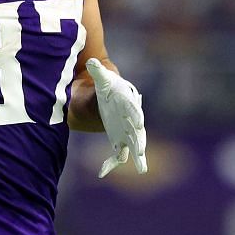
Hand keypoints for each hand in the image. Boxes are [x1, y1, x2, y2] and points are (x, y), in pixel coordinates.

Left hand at [87, 57, 146, 177]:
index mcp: (129, 104)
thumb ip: (98, 72)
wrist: (112, 97)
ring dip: (137, 157)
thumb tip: (91, 62)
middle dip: (140, 142)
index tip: (139, 123)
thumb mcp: (103, 79)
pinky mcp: (119, 141)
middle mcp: (132, 120)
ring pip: (133, 146)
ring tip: (143, 170)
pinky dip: (110, 164)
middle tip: (142, 151)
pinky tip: (101, 173)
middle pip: (138, 132)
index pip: (135, 110)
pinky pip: (117, 155)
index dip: (136, 116)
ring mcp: (127, 133)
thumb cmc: (110, 86)